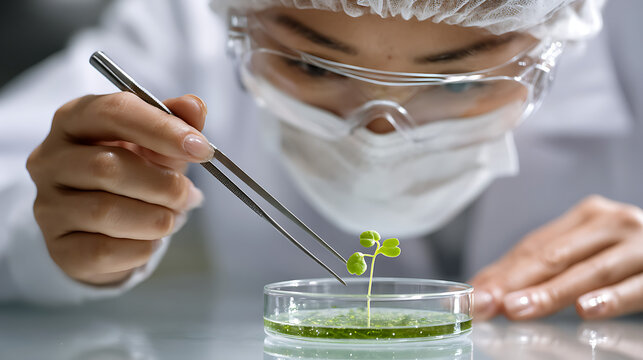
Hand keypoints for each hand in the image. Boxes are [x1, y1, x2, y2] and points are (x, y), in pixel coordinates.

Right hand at [27, 93, 211, 285]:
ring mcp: (47, 205)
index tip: (202, 149)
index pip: (114, 112)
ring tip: (172, 218)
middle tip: (188, 196)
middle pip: (107, 167)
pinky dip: (142, 247)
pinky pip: (104, 250)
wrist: (108, 226)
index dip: (162, 129)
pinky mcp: (57, 248)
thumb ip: (177, 121)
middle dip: (163, 185)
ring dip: (156, 218)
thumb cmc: (134, 172)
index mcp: (74, 119)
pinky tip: (152, 240)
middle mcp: (50, 158)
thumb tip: (194, 105)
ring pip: (105, 212)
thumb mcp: (157, 143)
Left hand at [470, 195, 642, 319]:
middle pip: (554, 256)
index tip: (474, 297)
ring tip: (519, 308)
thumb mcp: (586, 251)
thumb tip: (486, 287)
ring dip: (551, 292)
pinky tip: (585, 310)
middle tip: (485, 304)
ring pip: (589, 271)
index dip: (501, 272)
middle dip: (515, 282)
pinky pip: (637, 287)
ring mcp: (641, 244)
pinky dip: (611, 299)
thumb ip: (543, 266)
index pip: (534, 247)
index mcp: (587, 216)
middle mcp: (612, 223)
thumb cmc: (630, 254)